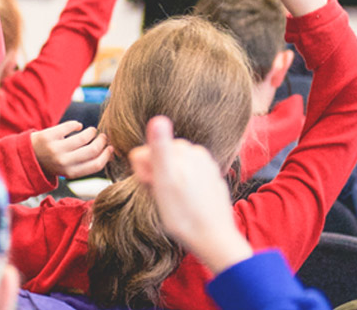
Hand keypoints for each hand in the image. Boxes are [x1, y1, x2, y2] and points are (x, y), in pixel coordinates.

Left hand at [30, 121, 112, 179]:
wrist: (28, 157)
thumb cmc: (53, 162)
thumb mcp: (68, 169)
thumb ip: (85, 164)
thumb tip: (109, 153)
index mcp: (70, 173)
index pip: (95, 165)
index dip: (106, 155)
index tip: (111, 147)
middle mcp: (63, 162)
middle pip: (92, 150)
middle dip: (101, 141)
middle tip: (103, 136)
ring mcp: (55, 149)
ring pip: (83, 137)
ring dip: (91, 132)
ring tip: (92, 131)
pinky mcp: (49, 136)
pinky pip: (69, 126)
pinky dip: (76, 124)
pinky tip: (77, 126)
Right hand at [129, 116, 251, 273]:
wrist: (215, 239)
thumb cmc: (184, 215)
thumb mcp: (165, 182)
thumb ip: (160, 148)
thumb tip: (158, 118)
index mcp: (182, 151)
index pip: (143, 152)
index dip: (142, 172)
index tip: (150, 189)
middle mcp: (196, 153)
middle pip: (160, 158)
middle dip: (155, 175)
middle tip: (162, 198)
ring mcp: (206, 165)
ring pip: (174, 168)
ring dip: (168, 182)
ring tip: (174, 202)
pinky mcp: (212, 178)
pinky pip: (187, 176)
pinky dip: (182, 187)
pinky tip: (186, 204)